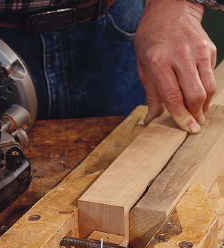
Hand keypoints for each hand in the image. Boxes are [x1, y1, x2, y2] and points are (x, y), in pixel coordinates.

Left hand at [135, 0, 216, 132]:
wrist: (169, 11)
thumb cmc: (151, 41)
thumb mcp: (143, 67)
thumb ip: (151, 95)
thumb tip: (151, 119)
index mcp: (158, 62)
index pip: (173, 96)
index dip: (182, 116)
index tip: (188, 129)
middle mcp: (180, 56)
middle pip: (195, 94)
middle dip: (197, 114)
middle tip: (195, 125)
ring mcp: (197, 52)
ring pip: (208, 88)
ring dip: (205, 106)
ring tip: (200, 114)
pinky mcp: (209, 50)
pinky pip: (211, 77)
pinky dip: (207, 91)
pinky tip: (200, 97)